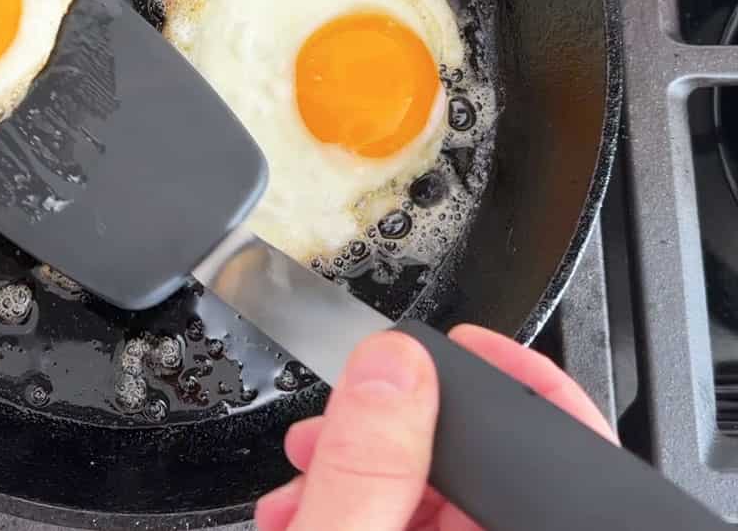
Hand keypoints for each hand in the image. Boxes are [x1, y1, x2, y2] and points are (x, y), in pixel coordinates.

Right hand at [256, 324, 615, 530]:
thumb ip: (366, 466)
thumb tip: (392, 364)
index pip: (558, 446)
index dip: (507, 378)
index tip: (448, 344)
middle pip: (470, 470)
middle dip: (385, 433)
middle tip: (327, 428)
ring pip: (424, 498)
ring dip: (350, 473)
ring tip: (299, 481)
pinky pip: (396, 521)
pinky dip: (347, 508)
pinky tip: (302, 513)